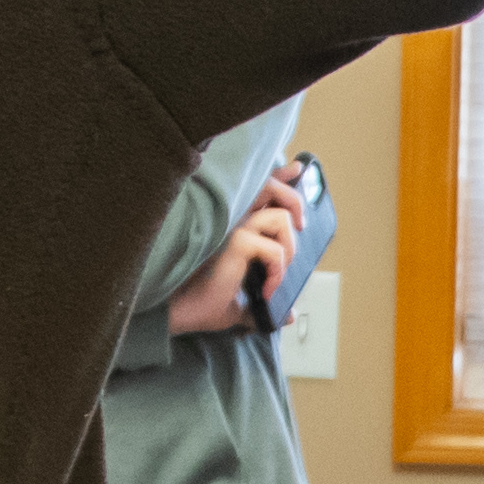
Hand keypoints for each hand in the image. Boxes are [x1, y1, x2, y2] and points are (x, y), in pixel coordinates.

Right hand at [165, 159, 315, 338]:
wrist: (182, 314)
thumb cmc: (203, 302)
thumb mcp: (245, 300)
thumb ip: (266, 299)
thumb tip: (288, 314)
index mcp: (233, 223)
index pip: (259, 187)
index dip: (280, 175)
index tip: (297, 169)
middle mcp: (231, 218)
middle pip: (271, 186)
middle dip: (294, 202)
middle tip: (300, 227)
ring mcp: (231, 227)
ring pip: (279, 217)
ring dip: (289, 248)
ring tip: (278, 273)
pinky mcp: (233, 242)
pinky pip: (273, 248)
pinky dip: (278, 270)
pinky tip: (268, 289)